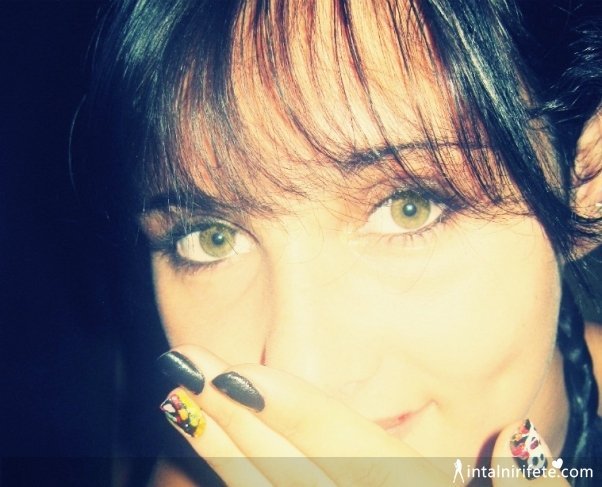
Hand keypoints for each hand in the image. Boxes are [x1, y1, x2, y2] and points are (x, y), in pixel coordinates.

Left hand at [158, 345, 568, 485]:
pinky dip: (232, 480)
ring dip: (216, 451)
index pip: (350, 449)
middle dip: (232, 420)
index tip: (235, 373)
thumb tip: (515, 434)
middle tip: (183, 366)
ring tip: (179, 402)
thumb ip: (528, 479)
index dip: (291, 412)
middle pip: (288, 474)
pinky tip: (207, 447)